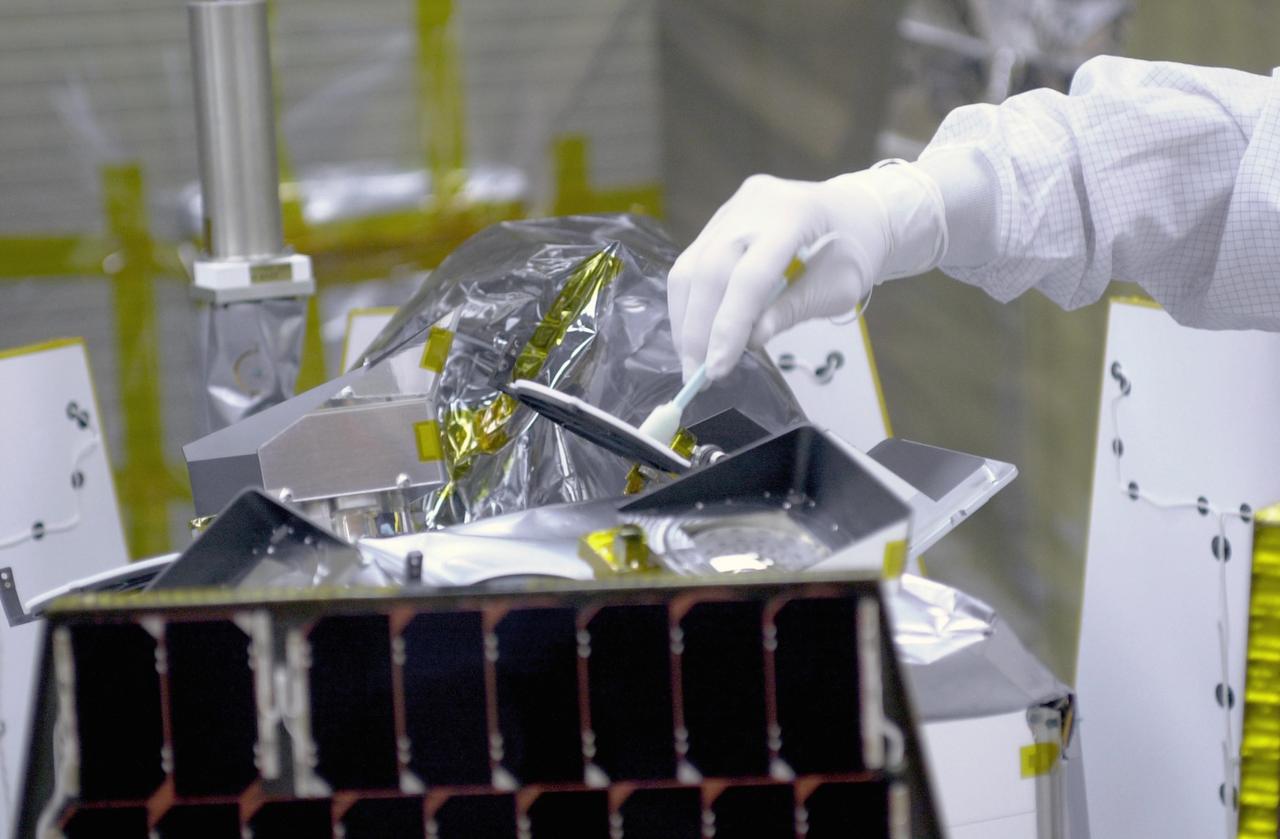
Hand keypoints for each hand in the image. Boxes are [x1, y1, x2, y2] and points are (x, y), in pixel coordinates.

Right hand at [666, 163, 946, 380]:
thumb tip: (750, 341)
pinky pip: (692, 263)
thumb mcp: (838, 288)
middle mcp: (754, 204)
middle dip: (698, 329)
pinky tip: (694, 333)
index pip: (750, 276)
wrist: (854, 211)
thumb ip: (793, 310)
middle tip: (696, 375)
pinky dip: (689, 303)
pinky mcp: (720, 219)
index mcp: (794, 215)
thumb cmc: (854, 251)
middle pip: (709, 270)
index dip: (729, 325)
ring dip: (685, 319)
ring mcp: (732, 208)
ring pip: (690, 267)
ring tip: (691, 360)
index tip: (717, 369)